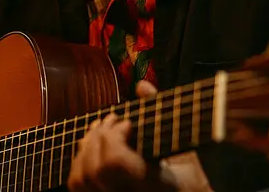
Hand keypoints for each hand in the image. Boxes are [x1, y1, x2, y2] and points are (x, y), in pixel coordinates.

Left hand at [67, 81, 212, 191]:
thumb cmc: (188, 174)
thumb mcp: (181, 143)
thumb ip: (160, 113)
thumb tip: (142, 86)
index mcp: (150, 185)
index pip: (115, 162)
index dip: (114, 138)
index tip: (128, 123)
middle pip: (94, 171)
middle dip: (99, 138)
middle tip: (113, 120)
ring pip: (81, 179)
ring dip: (87, 146)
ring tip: (100, 129)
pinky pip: (79, 184)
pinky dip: (80, 160)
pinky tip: (91, 144)